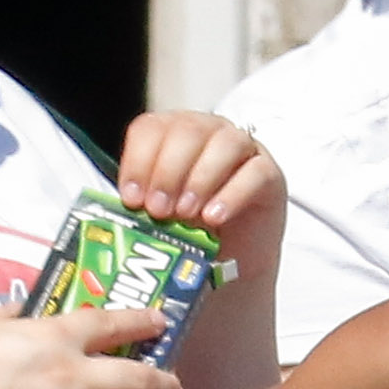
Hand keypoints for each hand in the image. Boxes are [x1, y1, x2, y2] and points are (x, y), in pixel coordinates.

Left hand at [116, 109, 287, 280]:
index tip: (131, 199)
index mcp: (172, 135)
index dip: (139, 160)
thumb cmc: (190, 232)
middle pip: (187, 130)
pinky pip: (255, 172)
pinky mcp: (270, 174)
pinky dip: (233, 194)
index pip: (151, 128)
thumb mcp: (159, 217)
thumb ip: (142, 206)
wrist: (229, 261)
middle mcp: (208, 132)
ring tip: (187, 214)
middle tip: (158, 210)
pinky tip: (215, 218)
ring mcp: (242, 149)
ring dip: (200, 179)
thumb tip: (119, 211)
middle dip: (168, 171)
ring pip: (224, 144)